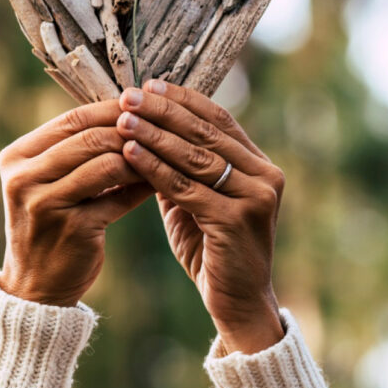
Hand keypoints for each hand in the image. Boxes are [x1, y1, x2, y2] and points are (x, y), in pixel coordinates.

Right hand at [0, 100, 153, 306]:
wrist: (35, 284)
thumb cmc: (48, 224)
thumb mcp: (47, 182)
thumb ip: (74, 150)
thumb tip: (129, 113)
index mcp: (15, 157)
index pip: (70, 119)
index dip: (110, 109)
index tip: (143, 105)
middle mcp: (23, 178)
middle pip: (88, 138)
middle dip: (130, 130)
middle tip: (163, 128)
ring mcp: (44, 204)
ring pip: (106, 164)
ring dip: (141, 157)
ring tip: (165, 154)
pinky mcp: (71, 228)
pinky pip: (118, 197)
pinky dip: (141, 188)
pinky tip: (160, 183)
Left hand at [117, 80, 285, 352]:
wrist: (237, 304)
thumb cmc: (212, 250)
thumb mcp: (194, 200)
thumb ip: (179, 168)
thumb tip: (143, 129)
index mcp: (259, 165)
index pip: (219, 119)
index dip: (183, 100)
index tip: (148, 83)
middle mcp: (265, 175)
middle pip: (206, 132)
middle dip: (163, 111)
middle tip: (128, 94)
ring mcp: (256, 198)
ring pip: (195, 157)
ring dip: (154, 135)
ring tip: (122, 118)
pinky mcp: (237, 221)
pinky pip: (186, 188)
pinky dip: (154, 169)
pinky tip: (128, 154)